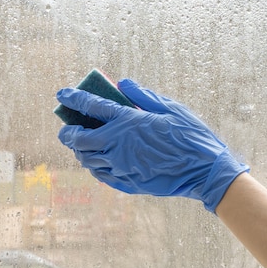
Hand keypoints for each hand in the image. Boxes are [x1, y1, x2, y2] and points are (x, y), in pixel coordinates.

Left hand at [56, 79, 248, 212]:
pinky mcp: (128, 183)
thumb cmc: (190, 136)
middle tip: (66, 128)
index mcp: (128, 122)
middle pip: (80, 139)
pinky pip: (101, 175)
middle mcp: (119, 145)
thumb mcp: (170, 108)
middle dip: (68, 132)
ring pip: (87, 160)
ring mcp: (121, 167)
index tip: (62, 94)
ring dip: (79, 150)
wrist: (204, 172)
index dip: (74, 98)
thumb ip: (142, 95)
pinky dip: (94, 167)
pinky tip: (97, 162)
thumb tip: (122, 84)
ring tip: (80, 145)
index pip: (92, 106)